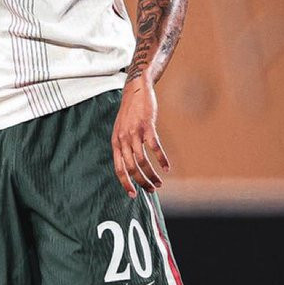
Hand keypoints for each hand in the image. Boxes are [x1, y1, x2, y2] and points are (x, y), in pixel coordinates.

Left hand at [111, 76, 169, 197]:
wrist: (136, 89)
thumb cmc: (131, 112)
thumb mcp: (121, 130)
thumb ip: (125, 146)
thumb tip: (132, 165)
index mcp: (116, 143)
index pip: (118, 169)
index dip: (125, 183)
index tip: (133, 195)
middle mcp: (123, 139)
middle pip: (131, 168)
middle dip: (142, 182)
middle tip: (152, 189)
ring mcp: (134, 133)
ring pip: (142, 160)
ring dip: (152, 174)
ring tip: (160, 182)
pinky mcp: (147, 126)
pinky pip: (154, 147)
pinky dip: (162, 159)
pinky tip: (167, 167)